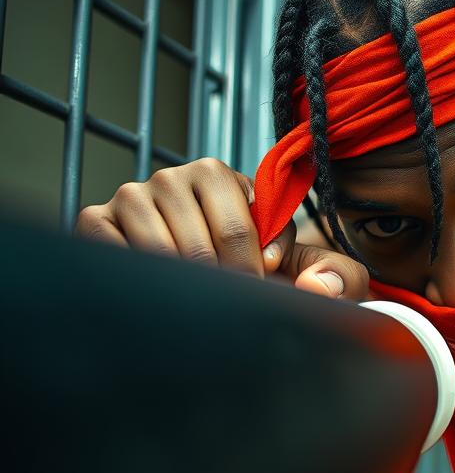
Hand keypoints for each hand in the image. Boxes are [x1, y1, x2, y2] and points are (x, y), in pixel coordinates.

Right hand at [76, 158, 368, 300]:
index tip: (258, 281)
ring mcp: (133, 197)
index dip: (252, 269)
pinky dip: (137, 276)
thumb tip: (314, 287)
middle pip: (199, 246)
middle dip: (219, 283)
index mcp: (221, 177)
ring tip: (193, 290)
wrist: (219, 291)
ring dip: (182, 284)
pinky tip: (154, 285)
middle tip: (224, 296)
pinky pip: (112, 249)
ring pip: (160, 253)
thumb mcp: (313, 272)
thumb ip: (338, 276)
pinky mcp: (97, 220)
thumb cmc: (264, 275)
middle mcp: (174, 178)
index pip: (239, 229)